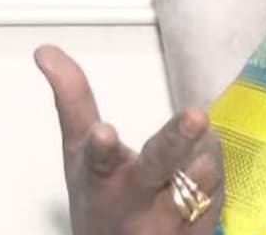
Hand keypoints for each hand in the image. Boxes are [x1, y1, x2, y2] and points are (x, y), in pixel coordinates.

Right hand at [34, 45, 223, 233]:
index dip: (100, 146)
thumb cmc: (100, 196)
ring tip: (201, 140)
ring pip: (201, 171)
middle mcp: (133, 199)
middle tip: (196, 115)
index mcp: (100, 176)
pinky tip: (202, 168)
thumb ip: (72, 100)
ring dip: (205, 151)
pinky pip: (219, 188)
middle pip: (157, 164)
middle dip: (176, 139)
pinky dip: (215, 171)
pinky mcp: (196, 229)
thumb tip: (46, 49)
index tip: (103, 132)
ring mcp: (166, 218)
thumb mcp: (78, 153)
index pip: (97, 159)